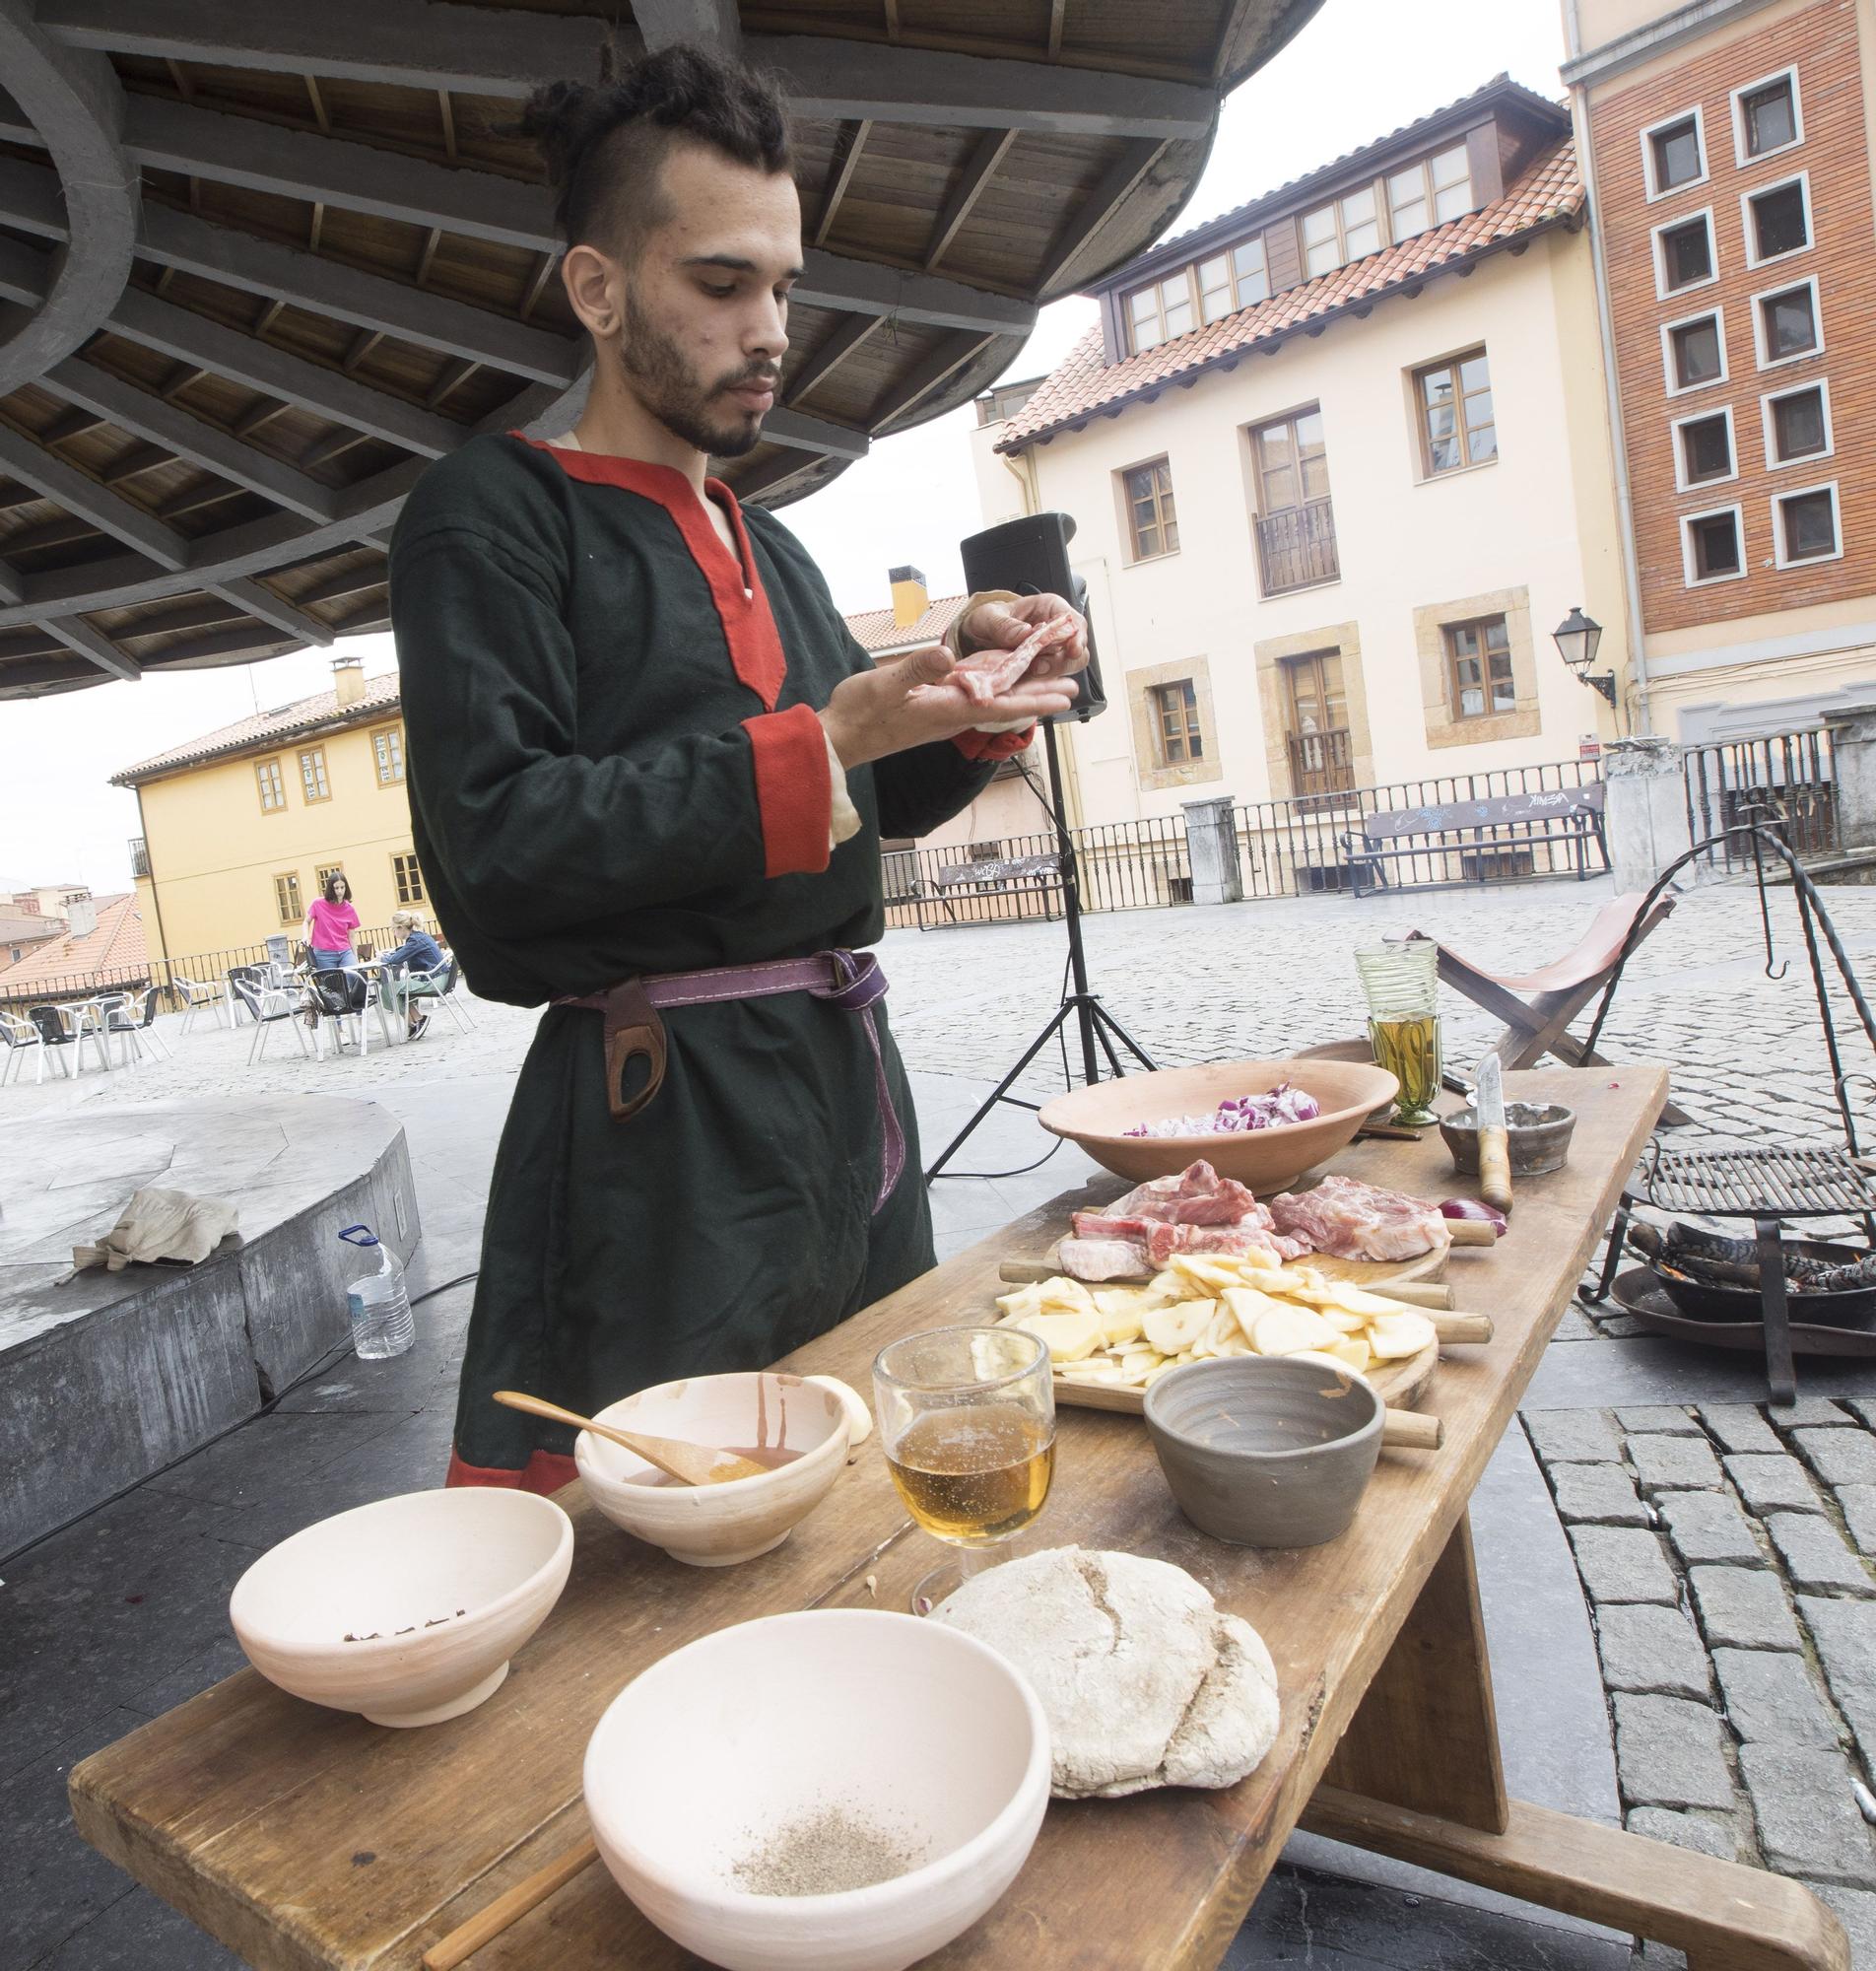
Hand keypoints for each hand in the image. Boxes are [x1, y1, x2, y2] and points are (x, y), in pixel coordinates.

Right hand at [820, 643, 1077, 768]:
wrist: (839, 739)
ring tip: (1048, 684)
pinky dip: (997, 690)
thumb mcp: (883, 685)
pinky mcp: (934, 711)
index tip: (1064, 696)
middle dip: (1038, 696)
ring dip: (1022, 693)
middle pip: (1005, 706)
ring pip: (993, 703)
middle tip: (1072, 689)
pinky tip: (1003, 683)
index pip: (1001, 706)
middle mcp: (952, 715)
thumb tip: (948, 657)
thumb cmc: (859, 714)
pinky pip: (975, 699)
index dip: (1035, 699)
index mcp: (947, 709)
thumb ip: (916, 669)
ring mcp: (944, 715)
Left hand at [961, 592, 1088, 680]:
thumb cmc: (987, 620)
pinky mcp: (1045, 668)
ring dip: (1052, 673)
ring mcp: (1052, 651)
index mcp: (1050, 608)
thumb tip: (1027, 633)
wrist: (977, 637)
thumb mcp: (989, 617)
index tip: (1072, 650)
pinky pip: (1052, 678)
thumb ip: (1005, 625)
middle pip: (1077, 649)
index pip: (1075, 622)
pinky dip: (1041, 681)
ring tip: (1030, 671)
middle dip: (1063, 661)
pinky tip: (1025, 678)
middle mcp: (1056, 629)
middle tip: (1040, 666)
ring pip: (1068, 666)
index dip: (1078, 637)